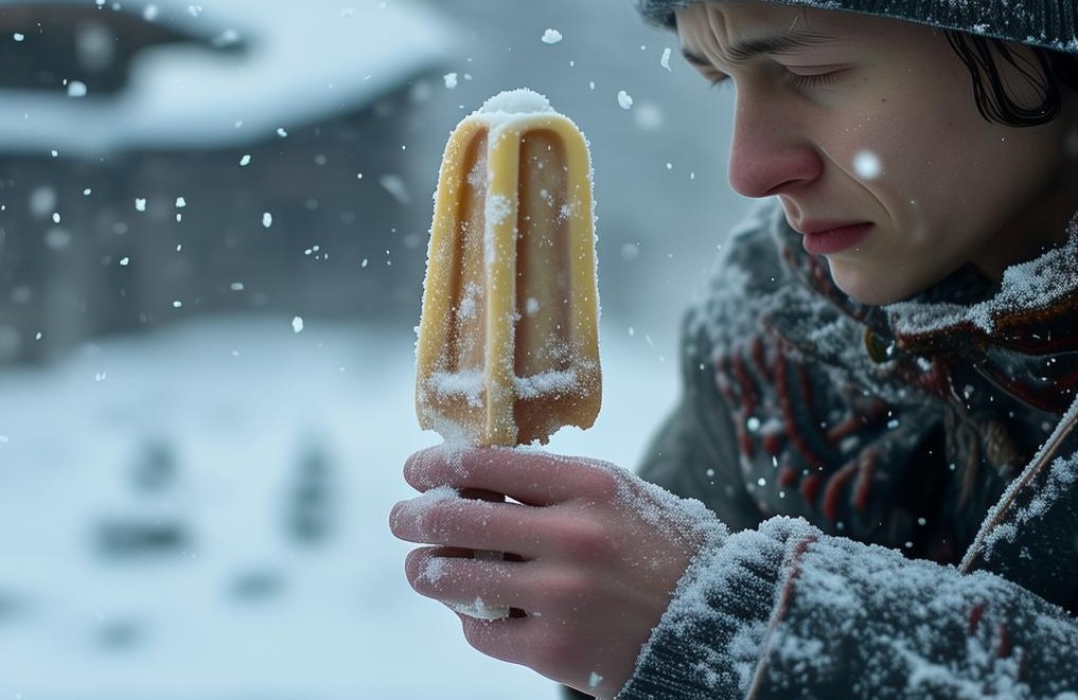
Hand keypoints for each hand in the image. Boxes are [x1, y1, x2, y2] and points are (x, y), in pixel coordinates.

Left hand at [389, 445, 720, 697]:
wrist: (712, 625)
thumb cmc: (654, 548)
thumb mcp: (615, 493)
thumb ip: (549, 482)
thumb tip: (465, 474)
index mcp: (590, 485)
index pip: (484, 464)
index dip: (435, 465)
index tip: (416, 469)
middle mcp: (574, 537)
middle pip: (456, 518)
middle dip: (413, 517)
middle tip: (401, 519)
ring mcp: (562, 597)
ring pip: (455, 577)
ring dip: (425, 569)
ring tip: (420, 566)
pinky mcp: (555, 651)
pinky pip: (480, 629)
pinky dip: (468, 617)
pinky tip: (472, 607)